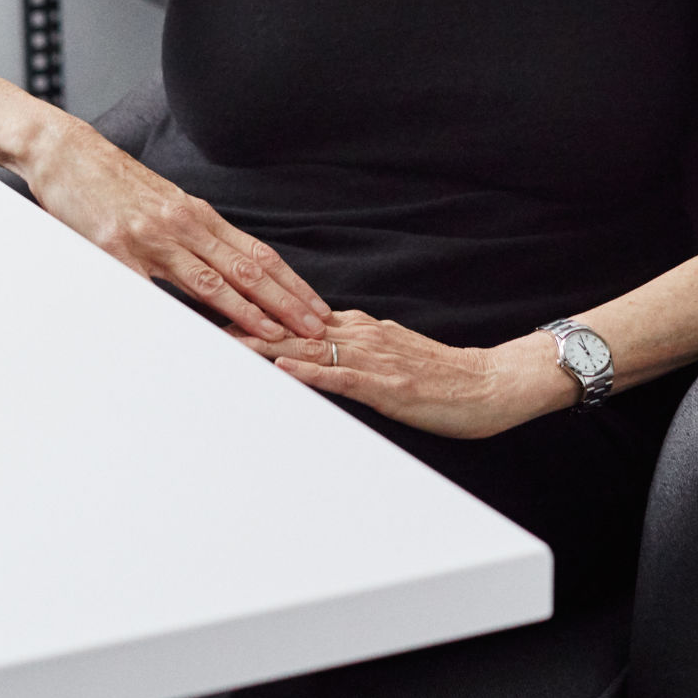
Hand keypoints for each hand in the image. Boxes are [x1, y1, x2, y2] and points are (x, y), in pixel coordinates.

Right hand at [26, 118, 330, 341]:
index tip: (315, 307)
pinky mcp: (119, 251)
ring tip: (279, 334)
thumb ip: (191, 233)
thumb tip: (222, 267)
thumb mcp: (163, 203)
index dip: (290, 283)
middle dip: (286, 302)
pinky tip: (197, 334)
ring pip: (213, 281)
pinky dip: (177, 316)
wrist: (67, 152)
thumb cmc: (112, 181)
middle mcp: (184, 224)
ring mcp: (153, 239)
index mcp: (198, 214)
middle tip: (318, 329)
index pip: (256, 253)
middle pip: (247, 269)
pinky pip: (153, 292)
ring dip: (250, 311)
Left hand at [245, 310, 574, 439]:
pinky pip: (342, 377)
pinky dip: (311, 371)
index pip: (298, 318)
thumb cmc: (446, 379)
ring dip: (266, 345)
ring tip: (226, 343)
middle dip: (248, 325)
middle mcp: (362, 335)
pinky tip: (284, 368)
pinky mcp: (387, 384)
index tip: (221, 314)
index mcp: (362, 329)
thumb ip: (357, 355)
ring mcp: (374, 358)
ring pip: (309, 347)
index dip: (258, 315)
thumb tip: (321, 354)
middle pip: (292, 326)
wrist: (492, 383)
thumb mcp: (394, 359)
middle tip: (205, 324)